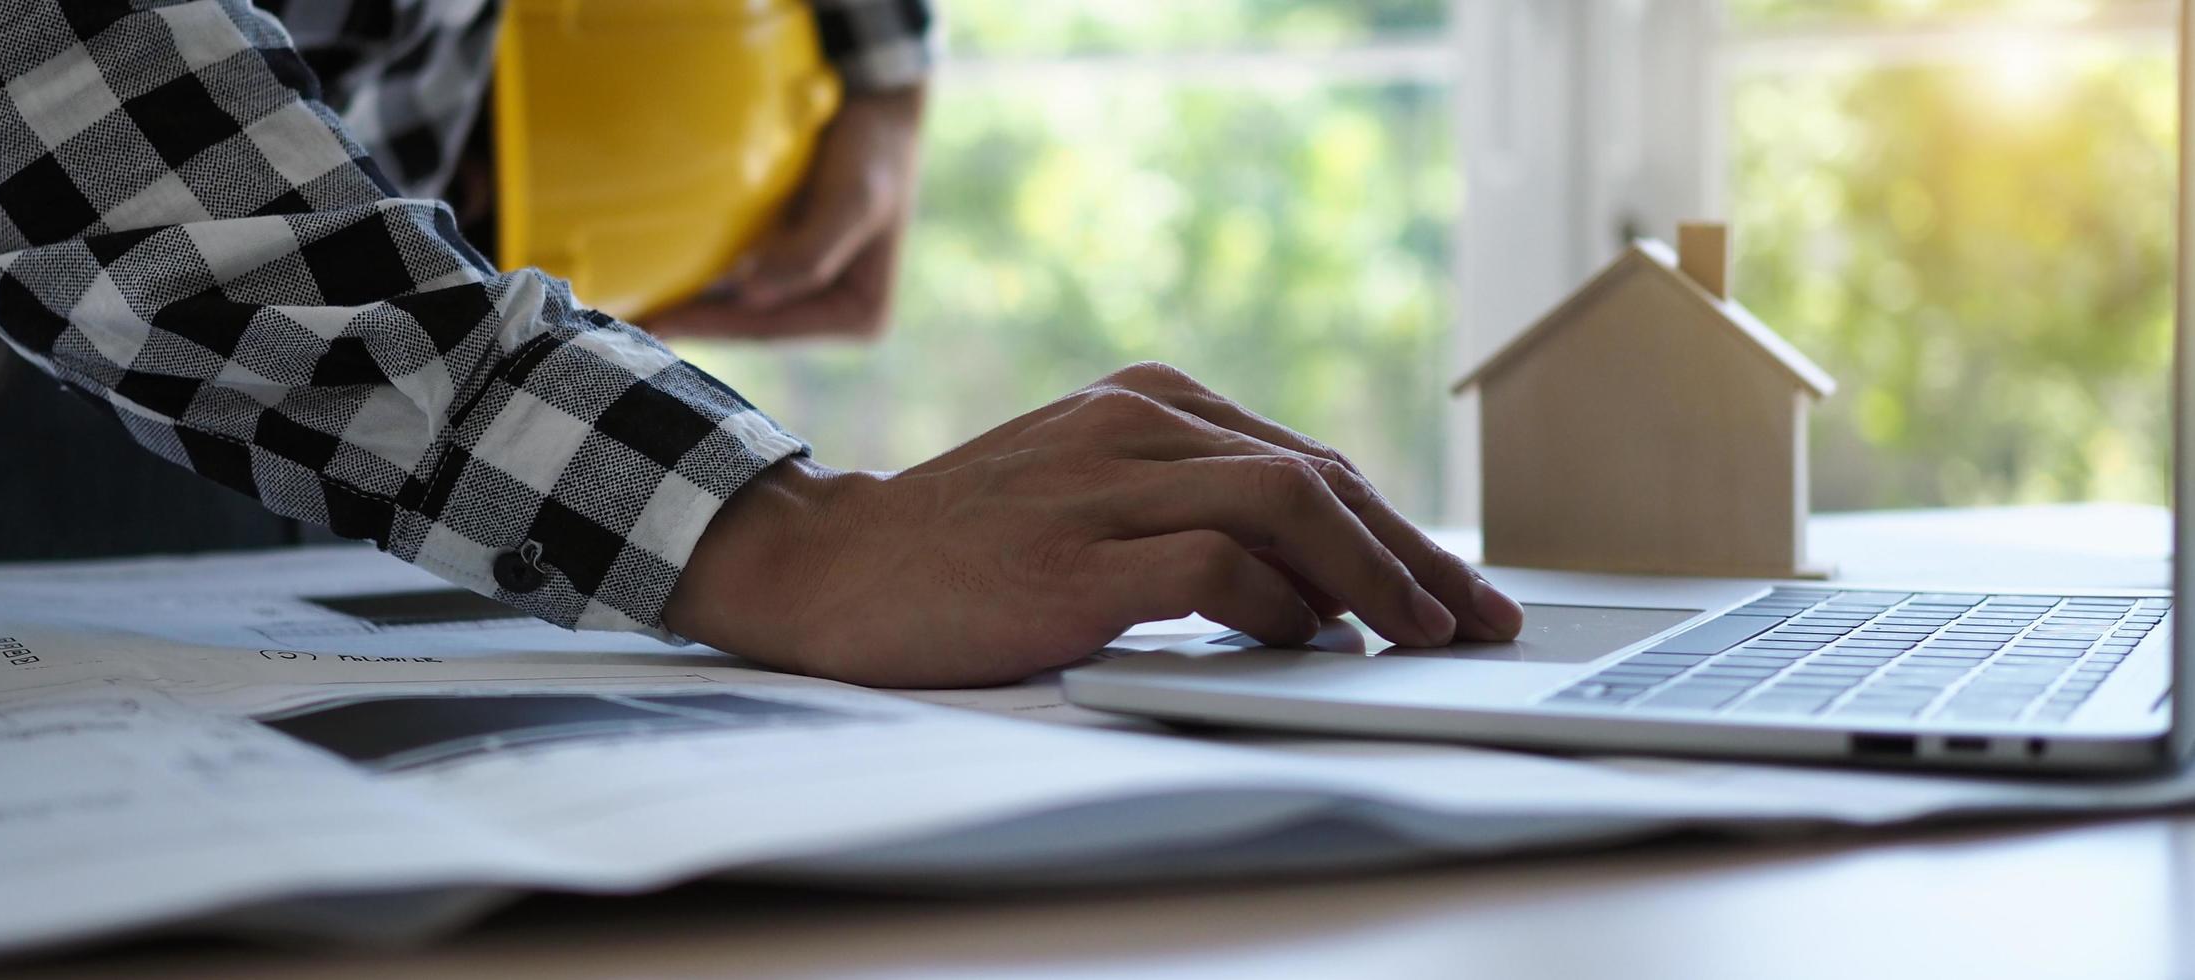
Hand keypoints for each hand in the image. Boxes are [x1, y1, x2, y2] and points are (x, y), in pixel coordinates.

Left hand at [646, 85, 924, 339]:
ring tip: (629, 311)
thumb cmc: (869, 154)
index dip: (712, 329)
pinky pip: (732, 282)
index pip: (771, 328)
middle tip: (627, 327)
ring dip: (687, 307)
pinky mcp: (781, 266)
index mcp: (858, 315)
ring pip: (735, 308)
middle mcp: (830, 314)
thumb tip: (751, 297)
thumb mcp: (851, 201)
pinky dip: (697, 281)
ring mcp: (804, 292)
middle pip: (748, 325)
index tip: (658, 325)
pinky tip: (654, 280)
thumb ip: (808, 254)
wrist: (873, 109)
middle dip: (692, 324)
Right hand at [663, 363, 1525, 687]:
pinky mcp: (1075, 557)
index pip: (1306, 459)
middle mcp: (1135, 427)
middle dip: (1412, 555)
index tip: (1453, 590)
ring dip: (1373, 575)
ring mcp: (1104, 486)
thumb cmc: (963, 547)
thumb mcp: (1083, 493)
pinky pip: (1216, 566)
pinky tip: (1306, 643)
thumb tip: (1320, 579)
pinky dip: (1280, 604)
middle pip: (1318, 476)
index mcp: (1146, 403)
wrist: (828, 569)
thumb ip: (1183, 506)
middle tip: (1473, 619)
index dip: (1395, 528)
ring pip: (1287, 505)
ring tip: (1417, 635)